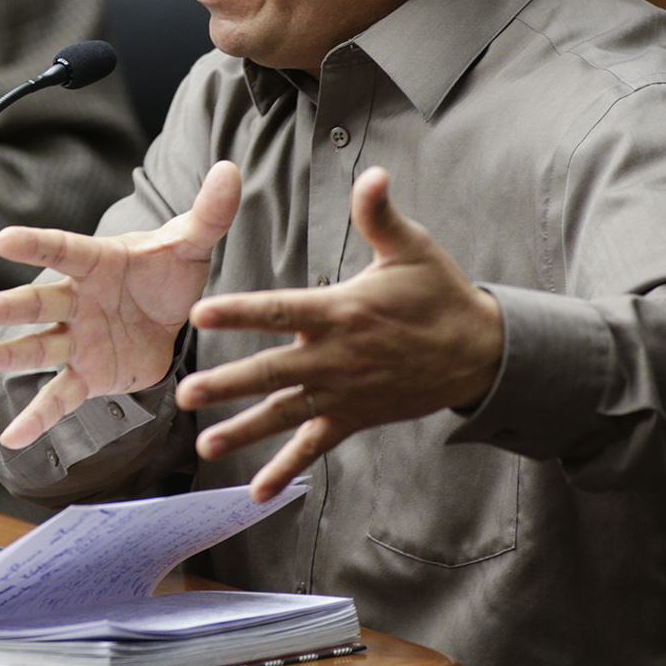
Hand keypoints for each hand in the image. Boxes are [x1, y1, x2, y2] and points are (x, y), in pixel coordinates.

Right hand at [0, 161, 241, 449]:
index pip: (63, 250)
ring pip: (39, 347)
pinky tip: (14, 439)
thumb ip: (209, 212)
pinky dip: (37, 418)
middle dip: (6, 307)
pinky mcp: (87, 373)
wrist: (168, 312)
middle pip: (38, 302)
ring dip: (7, 356)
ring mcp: (78, 339)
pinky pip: (59, 396)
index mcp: (97, 263)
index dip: (36, 245)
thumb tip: (229, 170)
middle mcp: (77, 300)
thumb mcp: (192, 243)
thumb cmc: (168, 270)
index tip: (3, 240)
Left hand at [179, 166, 501, 500]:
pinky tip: (258, 493)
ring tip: (204, 445)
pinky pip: (316, 446)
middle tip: (184, 393)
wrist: (480, 353)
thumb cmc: (439, 294)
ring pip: (285, 414)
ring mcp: (344, 392)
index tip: (200, 313)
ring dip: (244, 431)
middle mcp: (336, 357)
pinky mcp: (354, 417)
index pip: (279, 310)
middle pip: (271, 371)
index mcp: (340, 312)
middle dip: (226, 384)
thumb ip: (379, 214)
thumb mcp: (412, 248)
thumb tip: (372, 173)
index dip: (240, 311)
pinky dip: (287, 469)